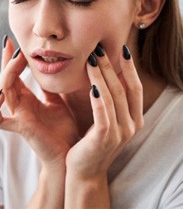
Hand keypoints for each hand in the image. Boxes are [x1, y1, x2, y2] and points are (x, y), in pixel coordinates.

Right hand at [0, 37, 78, 164]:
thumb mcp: (58, 101)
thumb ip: (50, 88)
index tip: (15, 42)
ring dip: (8, 74)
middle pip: (7, 79)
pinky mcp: (21, 127)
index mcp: (28, 99)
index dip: (13, 59)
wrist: (69, 153)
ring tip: (16, 59)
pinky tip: (0, 95)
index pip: (15, 74)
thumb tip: (53, 68)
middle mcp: (20, 106)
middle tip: (12, 44)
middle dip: (8, 61)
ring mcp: (18, 116)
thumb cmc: (63, 129)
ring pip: (4, 91)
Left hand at [66, 44, 143, 178]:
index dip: (130, 68)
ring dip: (101, 75)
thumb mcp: (108, 120)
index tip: (123, 49)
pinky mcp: (104, 138)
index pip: (135, 88)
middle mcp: (131, 125)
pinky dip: (98, 97)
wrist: (85, 172)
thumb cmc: (93, 142)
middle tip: (100, 48)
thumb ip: (111, 102)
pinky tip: (91, 84)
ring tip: (92, 59)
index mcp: (134, 119)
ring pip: (112, 96)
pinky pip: (103, 112)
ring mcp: (120, 132)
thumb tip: (104, 75)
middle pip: (123, 88)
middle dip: (111, 66)